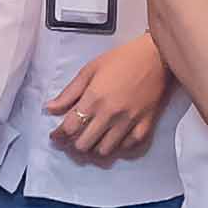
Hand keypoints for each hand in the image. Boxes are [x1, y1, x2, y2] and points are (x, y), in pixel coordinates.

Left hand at [47, 35, 173, 162]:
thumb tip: (50, 108)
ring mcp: (128, 122)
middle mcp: (110, 114)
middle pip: (84, 144)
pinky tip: (112, 138)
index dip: (59, 135)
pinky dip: (117, 146)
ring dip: (94, 148)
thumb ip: (69, 92)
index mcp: (94, 99)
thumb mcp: (90, 70)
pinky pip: (127, 147)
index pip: (70, 128)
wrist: (156, 57)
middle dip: (74, 144)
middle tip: (73, 139)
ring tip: (91, 140)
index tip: (55, 136)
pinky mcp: (145, 126)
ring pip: (104, 150)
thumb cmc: (122, 59)